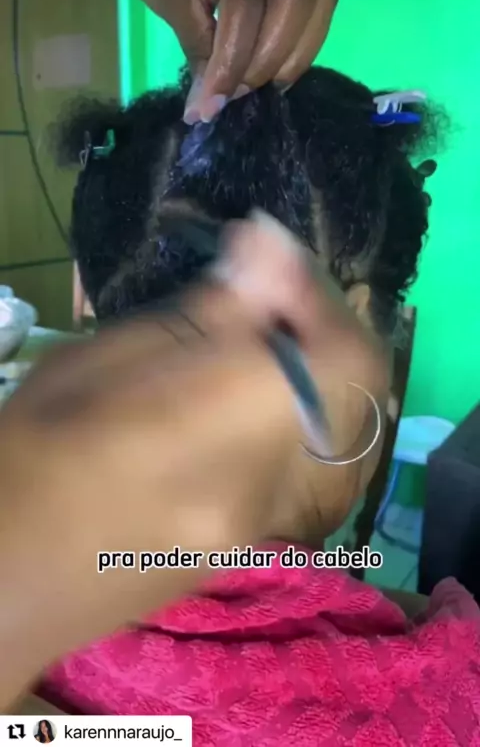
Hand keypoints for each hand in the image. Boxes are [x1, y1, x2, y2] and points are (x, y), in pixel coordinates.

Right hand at [0, 214, 385, 704]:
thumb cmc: (28, 459)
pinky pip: (318, 464)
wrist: (5, 584)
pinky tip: (252, 393)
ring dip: (322, 369)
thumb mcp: (98, 362)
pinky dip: (305, 412)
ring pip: (345, 429)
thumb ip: (203, 315)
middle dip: (326, 328)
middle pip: (358, 393)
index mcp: (216, 434)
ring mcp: (269, 529)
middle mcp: (266, 493)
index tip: (269, 260)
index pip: (343, 357)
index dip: (320, 297)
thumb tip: (270, 251)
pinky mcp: (259, 547)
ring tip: (262, 338)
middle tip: (269, 294)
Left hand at [109, 0, 337, 121]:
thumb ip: (195, 44)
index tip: (213, 102)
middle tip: (235, 92)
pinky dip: (296, 44)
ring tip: (252, 84)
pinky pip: (315, 5)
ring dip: (292, 55)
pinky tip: (267, 68)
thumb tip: (213, 107)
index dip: (233, 59)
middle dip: (269, 58)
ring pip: (318, 0)